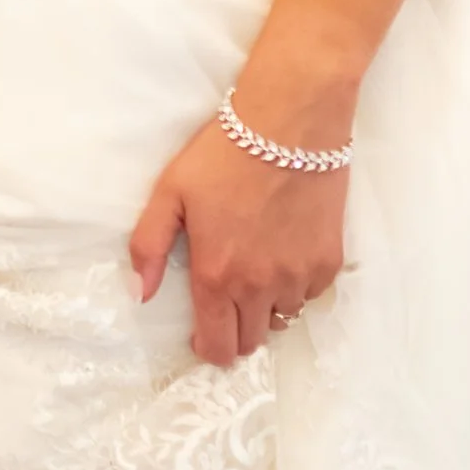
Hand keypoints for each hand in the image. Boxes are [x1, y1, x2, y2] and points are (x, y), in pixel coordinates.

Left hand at [129, 117, 346, 365]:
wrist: (290, 121)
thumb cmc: (225, 152)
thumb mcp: (170, 192)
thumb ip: (149, 247)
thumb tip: (140, 294)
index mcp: (218, 275)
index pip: (218, 346)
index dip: (208, 347)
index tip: (203, 332)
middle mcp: (261, 287)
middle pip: (251, 342)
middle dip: (235, 330)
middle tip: (228, 300)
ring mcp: (299, 276)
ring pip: (283, 319)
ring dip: (267, 307)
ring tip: (257, 271)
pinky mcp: (329, 259)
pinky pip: (311, 294)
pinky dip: (297, 286)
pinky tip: (285, 255)